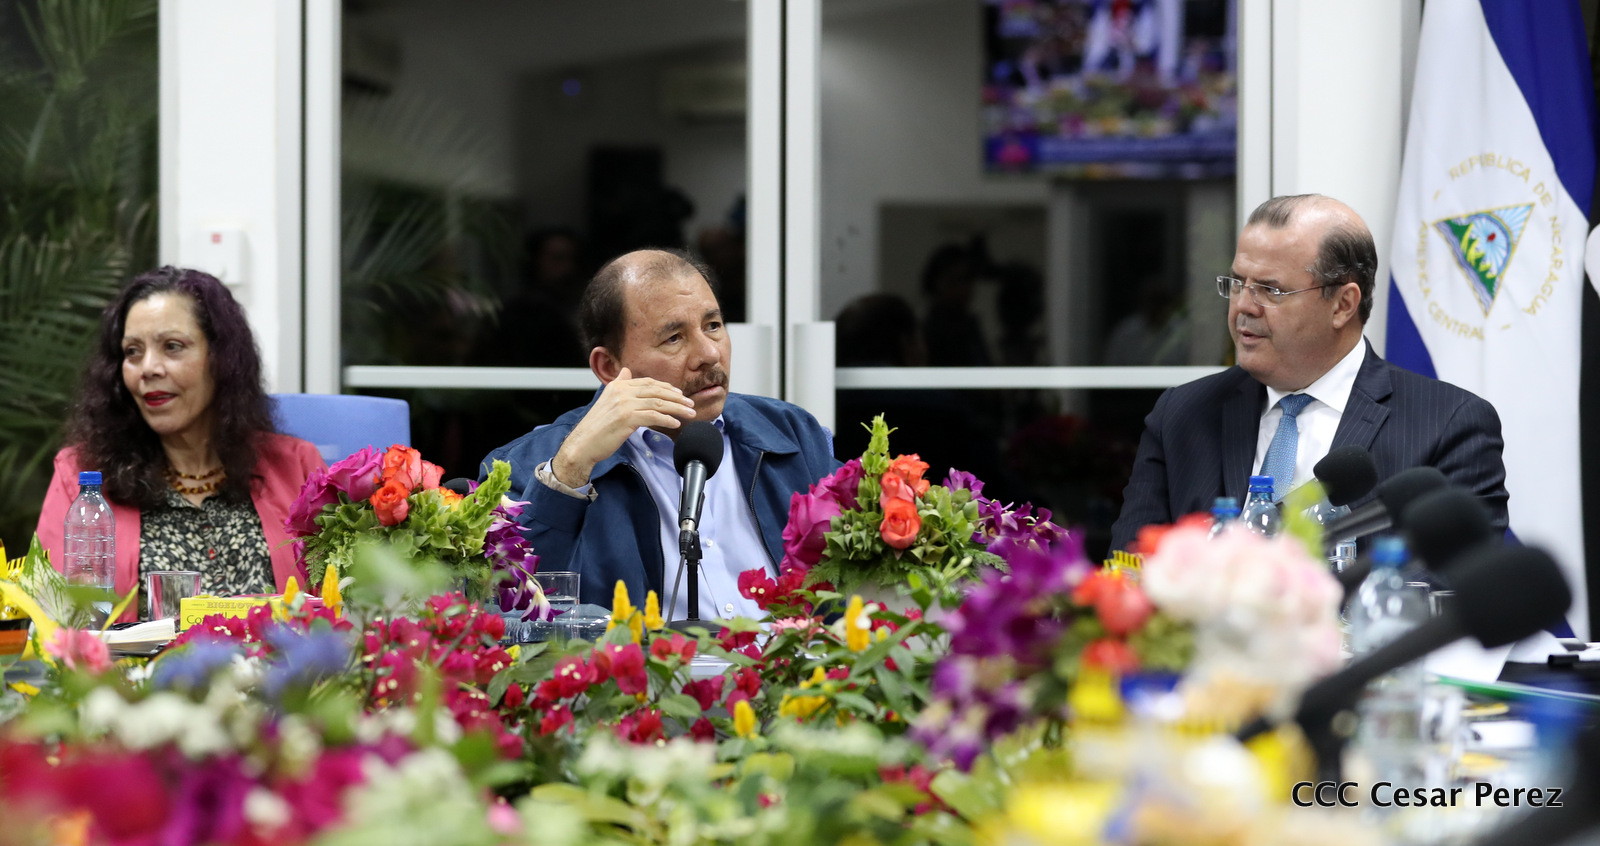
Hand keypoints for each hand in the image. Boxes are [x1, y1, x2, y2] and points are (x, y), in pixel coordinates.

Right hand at [551, 368, 694, 486]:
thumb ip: (618, 384)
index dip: (666, 387)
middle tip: (690, 403)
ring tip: (689, 413)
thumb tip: (626, 371)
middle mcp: (621, 391)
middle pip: (656, 391)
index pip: (648, 382)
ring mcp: (624, 404)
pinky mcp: (627, 418)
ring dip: (677, 408)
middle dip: (676, 397)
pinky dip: (667, 419)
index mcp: (617, 386)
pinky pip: (653, 416)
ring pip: (658, 403)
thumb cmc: (596, 427)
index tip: (679, 394)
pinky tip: (676, 423)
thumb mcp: (607, 400)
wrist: (583, 444)